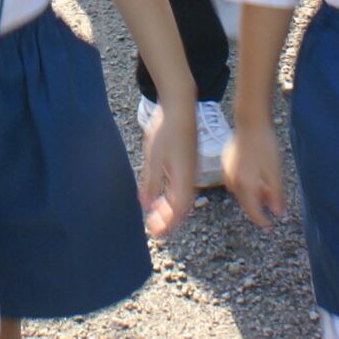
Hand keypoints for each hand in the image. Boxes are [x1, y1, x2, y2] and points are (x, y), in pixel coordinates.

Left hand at [138, 90, 197, 237]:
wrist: (180, 106)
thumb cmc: (166, 130)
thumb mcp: (153, 158)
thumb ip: (151, 183)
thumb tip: (147, 206)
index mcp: (183, 178)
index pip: (179, 210)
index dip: (168, 223)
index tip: (155, 231)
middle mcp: (191, 176)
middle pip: (182, 206)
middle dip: (168, 218)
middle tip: (153, 227)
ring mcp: (191, 168)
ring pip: (182, 196)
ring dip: (170, 207)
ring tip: (155, 212)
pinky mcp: (188, 160)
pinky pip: (182, 185)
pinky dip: (172, 194)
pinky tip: (160, 191)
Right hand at [222, 117, 286, 229]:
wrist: (251, 122)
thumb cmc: (265, 145)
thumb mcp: (275, 172)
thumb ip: (276, 195)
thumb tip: (280, 214)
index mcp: (245, 185)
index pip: (253, 212)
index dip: (263, 221)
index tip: (272, 225)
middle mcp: (233, 181)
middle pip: (245, 202)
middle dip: (259, 206)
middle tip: (273, 202)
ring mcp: (227, 171)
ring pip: (240, 191)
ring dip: (252, 194)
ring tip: (266, 185)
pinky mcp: (226, 162)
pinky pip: (235, 180)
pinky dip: (246, 183)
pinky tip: (255, 174)